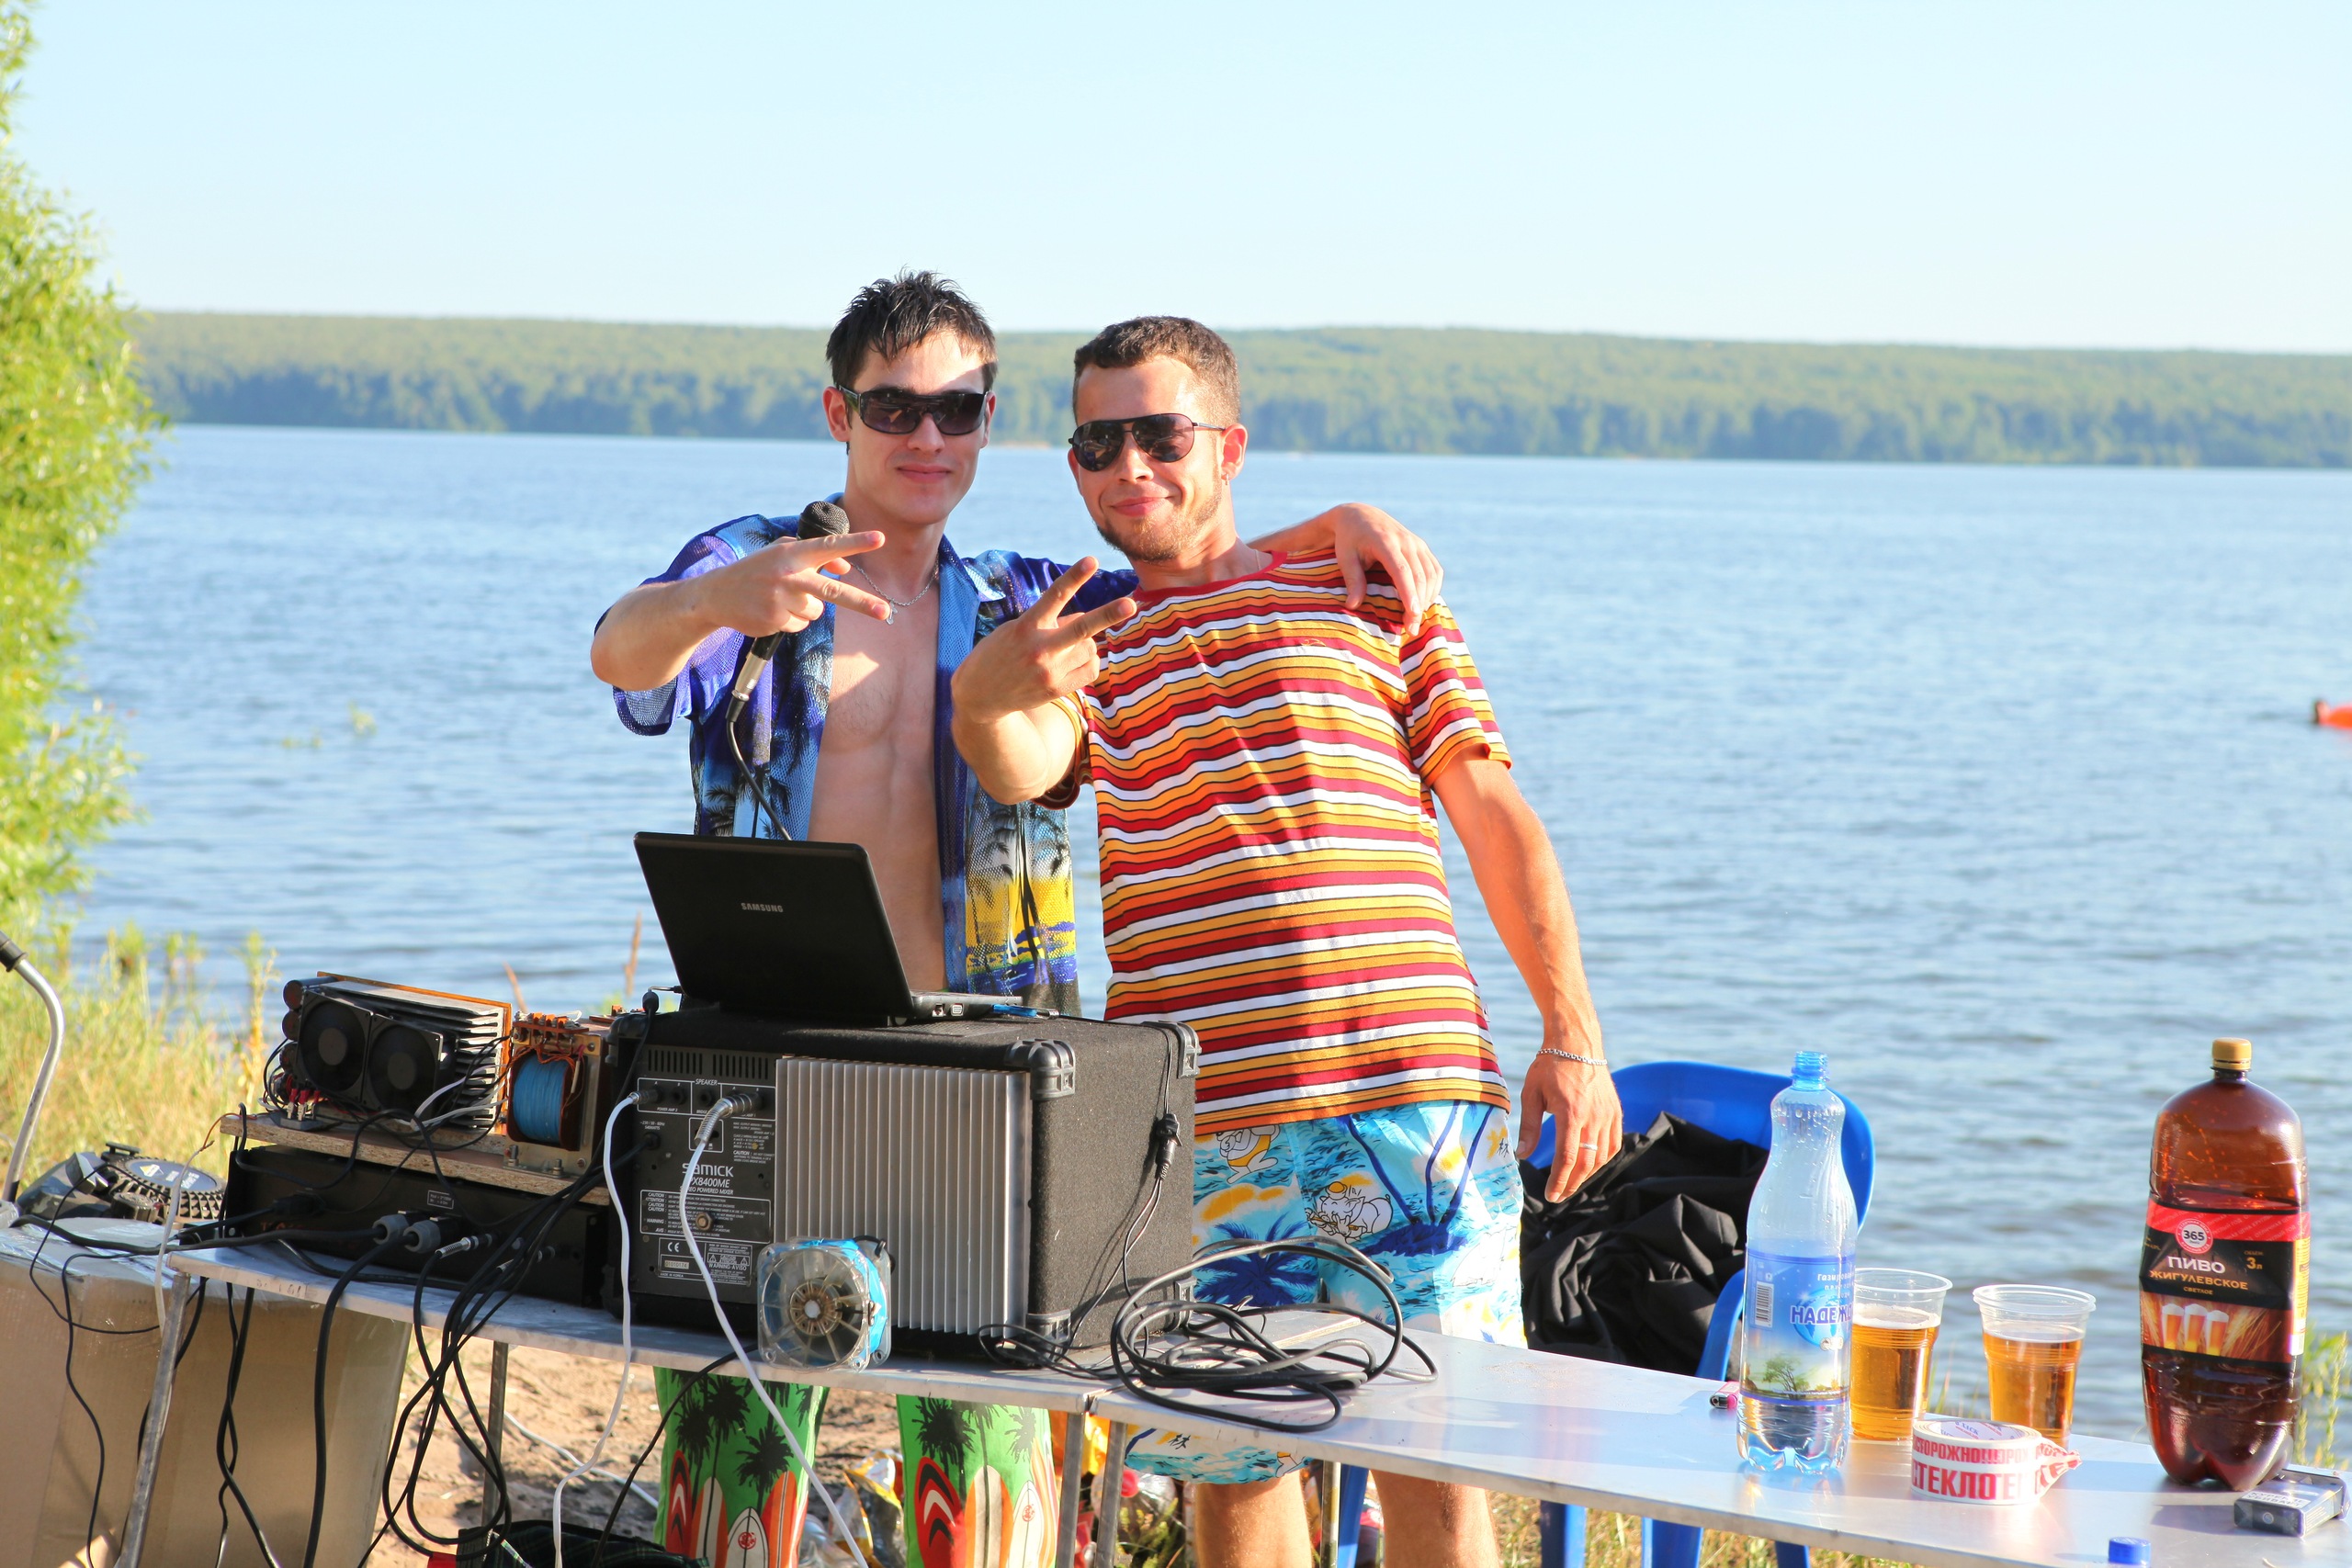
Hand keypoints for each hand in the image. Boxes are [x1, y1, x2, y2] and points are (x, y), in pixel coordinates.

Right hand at [697, 530, 894, 635]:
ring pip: (816, 611)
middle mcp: (789, 575)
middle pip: (833, 592)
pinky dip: (790, 620)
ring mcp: (781, 599)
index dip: (856, 543)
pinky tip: (771, 610)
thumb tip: (845, 569)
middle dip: (862, 602)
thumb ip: (814, 556)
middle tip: (885, 612)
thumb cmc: (758, 570)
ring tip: (779, 598)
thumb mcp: (782, 554)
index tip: (880, 539)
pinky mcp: (775, 620)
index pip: (829, 546)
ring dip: (804, 608)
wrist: (716, 594)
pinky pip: (800, 625)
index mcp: (792, 553)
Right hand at [951, 557, 1137, 722]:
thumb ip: (1048, 622)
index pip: (1055, 596)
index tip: (1092, 560)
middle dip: (1108, 615)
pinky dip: (1089, 660)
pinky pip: (1091, 669)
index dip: (1075, 577)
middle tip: (1130, 604)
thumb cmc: (998, 654)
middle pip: (1081, 628)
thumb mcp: (1015, 630)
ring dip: (1085, 642)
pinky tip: (1074, 661)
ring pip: (1089, 647)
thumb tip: (1084, 620)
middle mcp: (1039, 649)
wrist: (979, 697)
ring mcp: (1049, 672)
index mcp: (1025, 627)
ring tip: (1063, 649)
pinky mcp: (1056, 690)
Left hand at [1325, 503, 1442, 633]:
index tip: (1413, 614)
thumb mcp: (1345, 558)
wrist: (1361, 515)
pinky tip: (1424, 603)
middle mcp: (1406, 540)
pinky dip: (1433, 588)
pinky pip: (1435, 570)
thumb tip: (1352, 606)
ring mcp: (1417, 543)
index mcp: (1385, 541)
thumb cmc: (1349, 540)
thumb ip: (1353, 580)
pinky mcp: (1422, 547)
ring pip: (1431, 574)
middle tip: (1412, 630)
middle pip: (1419, 576)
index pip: (1402, 570)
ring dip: (1427, 599)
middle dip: (1419, 604)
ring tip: (1416, 620)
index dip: (1409, 592)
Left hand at [1516, 1043, 1621, 1202]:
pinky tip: (1590, 1166)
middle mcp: (1594, 1117)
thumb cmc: (1550, 1065)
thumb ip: (1529, 1127)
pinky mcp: (1616, 1112)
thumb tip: (1522, 1155)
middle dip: (1571, 1184)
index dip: (1559, 1180)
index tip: (1551, 1195)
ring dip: (1586, 1175)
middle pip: (1586, 1162)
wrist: (1578, 1043)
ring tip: (1570, 1183)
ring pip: (1602, 1156)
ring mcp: (1609, 1115)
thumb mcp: (1532, 1093)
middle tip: (1558, 1196)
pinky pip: (1614, 1144)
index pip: (1568, 1157)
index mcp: (1572, 1113)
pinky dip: (1602, 1159)